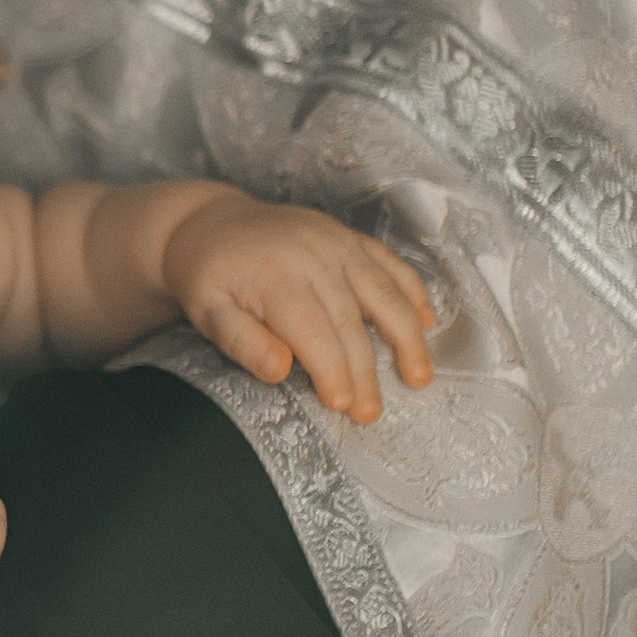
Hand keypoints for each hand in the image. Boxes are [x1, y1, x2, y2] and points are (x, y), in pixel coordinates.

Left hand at [161, 195, 436, 423]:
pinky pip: (391, 263)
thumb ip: (242, 341)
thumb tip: (279, 369)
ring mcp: (337, 241)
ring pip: (384, 291)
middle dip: (365, 371)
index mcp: (277, 276)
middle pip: (351, 321)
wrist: (209, 223)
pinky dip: (413, 292)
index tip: (342, 405)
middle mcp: (314, 255)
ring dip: (407, 336)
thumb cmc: (209, 277)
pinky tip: (427, 321)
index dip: (332, 371)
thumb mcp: (208, 312)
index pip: (315, 333)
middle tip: (371, 413)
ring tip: (420, 377)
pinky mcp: (350, 236)